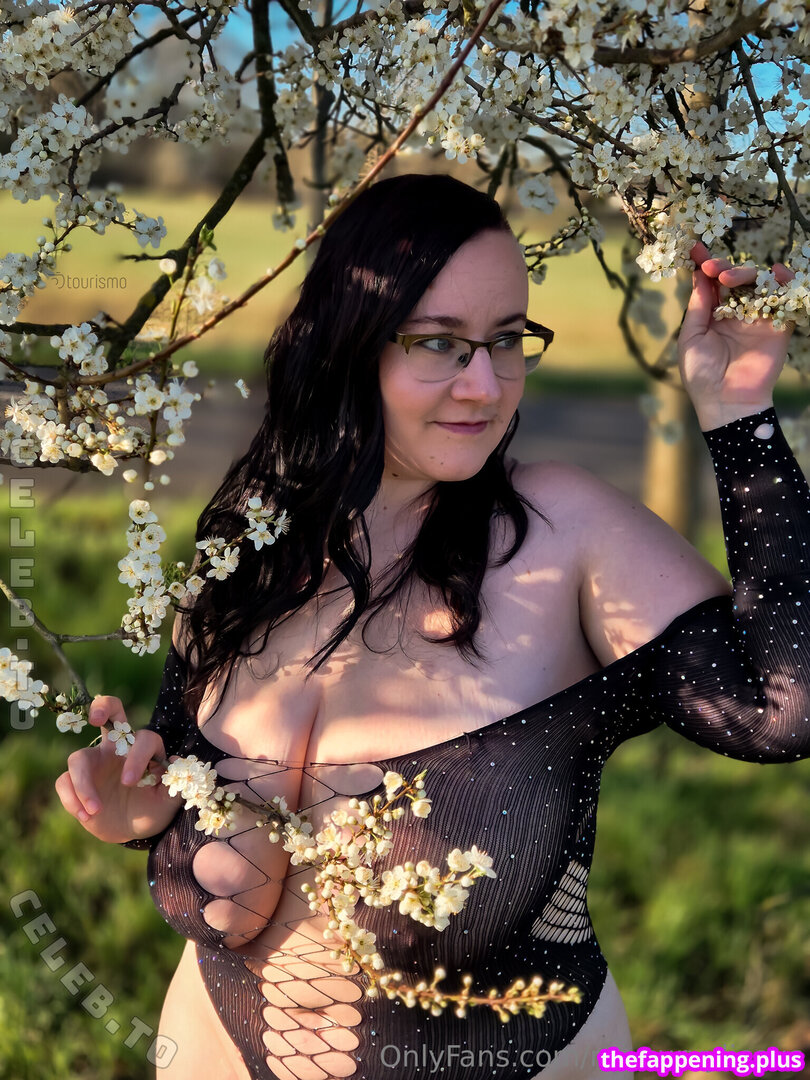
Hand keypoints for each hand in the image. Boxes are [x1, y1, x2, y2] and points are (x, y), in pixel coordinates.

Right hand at [54, 695, 179, 843]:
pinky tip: (86, 816)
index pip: (142, 739)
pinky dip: (72, 799)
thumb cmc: (153, 809)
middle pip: (110, 712)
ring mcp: (94, 762)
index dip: (136, 756)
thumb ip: (176, 785)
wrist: (132, 830)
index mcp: (144, 749)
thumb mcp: (168, 802)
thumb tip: (174, 761)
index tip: (129, 782)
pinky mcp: (75, 781)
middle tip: (96, 718)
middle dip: (102, 707)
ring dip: (83, 785)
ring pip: (78, 758)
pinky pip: (64, 781)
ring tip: (95, 811)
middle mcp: (118, 748)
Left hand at [678, 241, 794, 429]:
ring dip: (746, 273)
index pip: (711, 284)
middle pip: (736, 279)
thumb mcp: (691, 337)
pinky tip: (775, 272)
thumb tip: (700, 275)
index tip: (696, 248)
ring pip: (759, 284)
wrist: (726, 401)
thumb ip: (698, 306)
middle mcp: (736, 313)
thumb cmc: (701, 374)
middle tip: (715, 268)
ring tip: (731, 277)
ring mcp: (758, 318)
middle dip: (725, 268)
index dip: (705, 265)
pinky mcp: (778, 326)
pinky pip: (785, 299)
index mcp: (713, 316)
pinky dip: (784, 282)